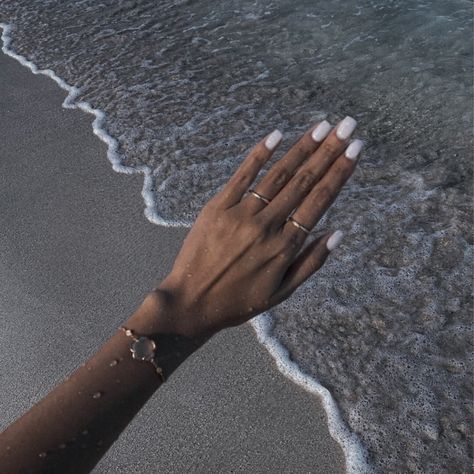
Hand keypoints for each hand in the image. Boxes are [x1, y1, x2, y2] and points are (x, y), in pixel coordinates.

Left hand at [156, 117, 362, 336]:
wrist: (191, 303)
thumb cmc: (239, 301)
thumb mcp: (282, 292)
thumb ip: (311, 262)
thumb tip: (338, 233)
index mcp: (285, 247)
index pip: (319, 201)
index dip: (339, 172)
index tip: (355, 149)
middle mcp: (266, 226)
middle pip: (303, 182)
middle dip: (328, 151)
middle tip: (347, 125)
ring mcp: (240, 214)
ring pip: (277, 176)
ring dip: (301, 148)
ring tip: (322, 127)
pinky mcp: (217, 208)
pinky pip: (241, 177)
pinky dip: (259, 155)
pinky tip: (276, 135)